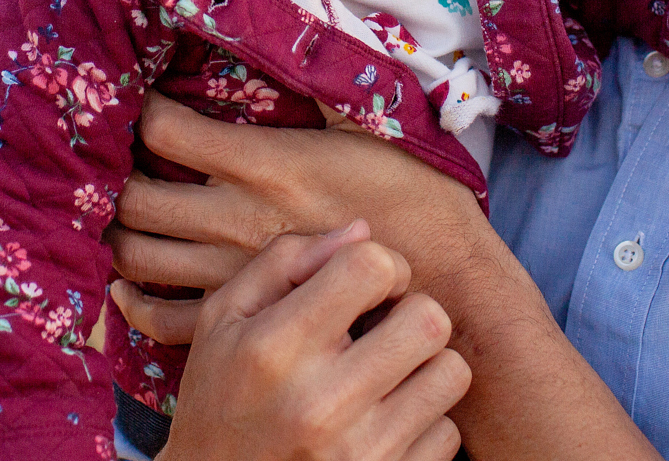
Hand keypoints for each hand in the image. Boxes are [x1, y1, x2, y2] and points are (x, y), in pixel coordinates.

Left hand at [107, 91, 482, 336]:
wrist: (445, 281)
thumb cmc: (414, 192)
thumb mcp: (370, 119)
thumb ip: (321, 73)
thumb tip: (297, 14)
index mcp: (265, 164)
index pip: (165, 129)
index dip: (142, 109)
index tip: (145, 98)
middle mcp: (237, 220)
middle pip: (135, 197)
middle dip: (115, 171)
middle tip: (120, 156)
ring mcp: (234, 275)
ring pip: (137, 257)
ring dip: (117, 230)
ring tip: (123, 209)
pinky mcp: (245, 319)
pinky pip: (164, 321)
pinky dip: (134, 303)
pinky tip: (128, 283)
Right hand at [151, 219, 467, 460]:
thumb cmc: (218, 401)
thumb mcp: (222, 320)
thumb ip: (283, 262)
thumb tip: (359, 230)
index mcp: (274, 348)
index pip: (372, 267)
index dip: (381, 264)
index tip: (365, 287)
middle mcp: (320, 401)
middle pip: (428, 317)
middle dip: (409, 312)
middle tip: (380, 329)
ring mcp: (360, 452)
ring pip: (450, 373)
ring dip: (424, 366)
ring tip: (385, 374)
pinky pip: (447, 433)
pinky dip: (424, 423)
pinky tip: (383, 421)